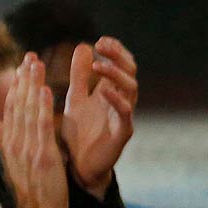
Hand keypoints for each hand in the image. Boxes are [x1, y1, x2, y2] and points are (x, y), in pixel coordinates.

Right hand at [0, 52, 68, 207]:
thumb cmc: (32, 192)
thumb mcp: (15, 163)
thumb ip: (4, 140)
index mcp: (10, 143)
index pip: (11, 109)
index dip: (15, 86)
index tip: (19, 66)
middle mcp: (16, 143)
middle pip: (17, 105)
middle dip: (22, 79)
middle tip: (29, 55)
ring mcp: (28, 149)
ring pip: (28, 111)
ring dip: (32, 85)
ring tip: (36, 63)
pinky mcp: (43, 156)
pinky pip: (42, 127)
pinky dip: (43, 108)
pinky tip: (45, 90)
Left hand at [62, 37, 137, 198]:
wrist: (79, 166)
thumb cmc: (79, 133)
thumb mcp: (75, 98)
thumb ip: (80, 75)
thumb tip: (84, 46)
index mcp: (111, 92)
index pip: (122, 65)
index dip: (115, 51)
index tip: (100, 41)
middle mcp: (121, 101)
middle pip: (130, 72)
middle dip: (118, 56)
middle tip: (103, 45)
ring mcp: (124, 117)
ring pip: (131, 89)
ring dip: (116, 74)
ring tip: (99, 65)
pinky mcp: (122, 133)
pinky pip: (125, 113)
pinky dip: (116, 99)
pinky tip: (104, 90)